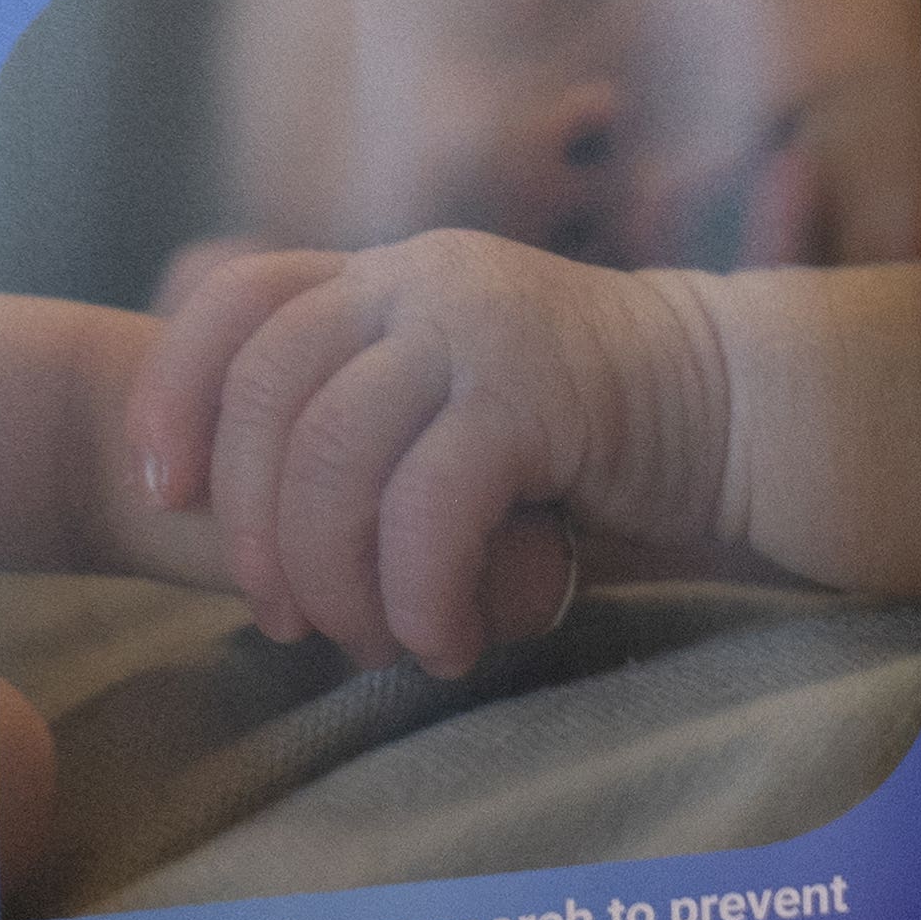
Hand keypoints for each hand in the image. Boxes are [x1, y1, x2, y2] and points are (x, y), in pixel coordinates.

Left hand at [132, 234, 726, 678]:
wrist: (749, 410)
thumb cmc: (599, 434)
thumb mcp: (465, 393)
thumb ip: (375, 408)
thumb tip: (251, 515)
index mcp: (396, 274)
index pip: (237, 299)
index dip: (175, 392)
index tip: (171, 495)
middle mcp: (426, 280)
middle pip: (268, 395)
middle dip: (257, 529)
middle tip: (287, 621)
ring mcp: (482, 328)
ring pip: (336, 457)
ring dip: (335, 578)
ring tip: (373, 645)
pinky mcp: (539, 394)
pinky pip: (430, 506)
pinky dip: (418, 593)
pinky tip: (444, 640)